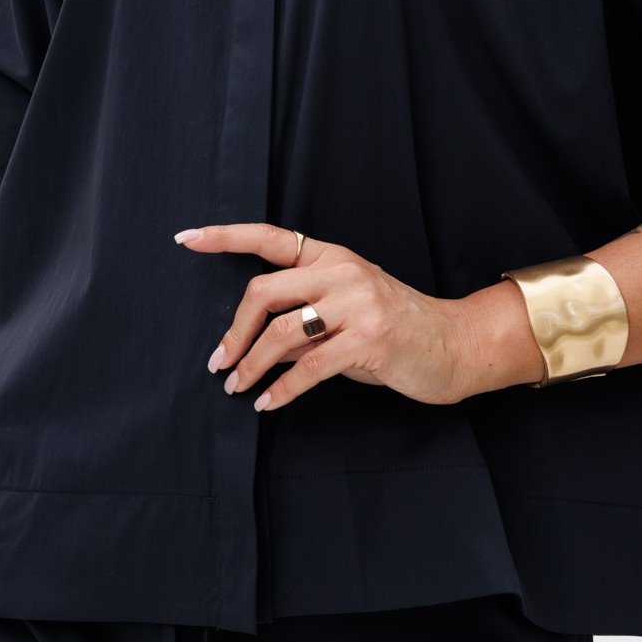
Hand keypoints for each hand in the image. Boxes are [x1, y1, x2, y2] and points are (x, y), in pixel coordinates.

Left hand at [175, 221, 482, 410]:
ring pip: (282, 332)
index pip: (269, 237)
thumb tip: (253, 345)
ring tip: (237, 387)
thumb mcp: (345, 313)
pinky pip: (310, 367)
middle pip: (264, 290)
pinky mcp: (369, 340)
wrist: (456, 345)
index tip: (185, 239)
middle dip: (234, 332)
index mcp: (332, 256)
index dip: (224, 237)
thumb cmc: (396, 330)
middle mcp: (342, 272)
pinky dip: (282, 389)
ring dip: (251, 365)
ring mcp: (357, 304)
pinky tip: (268, 404)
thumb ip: (302, 320)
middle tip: (219, 362)